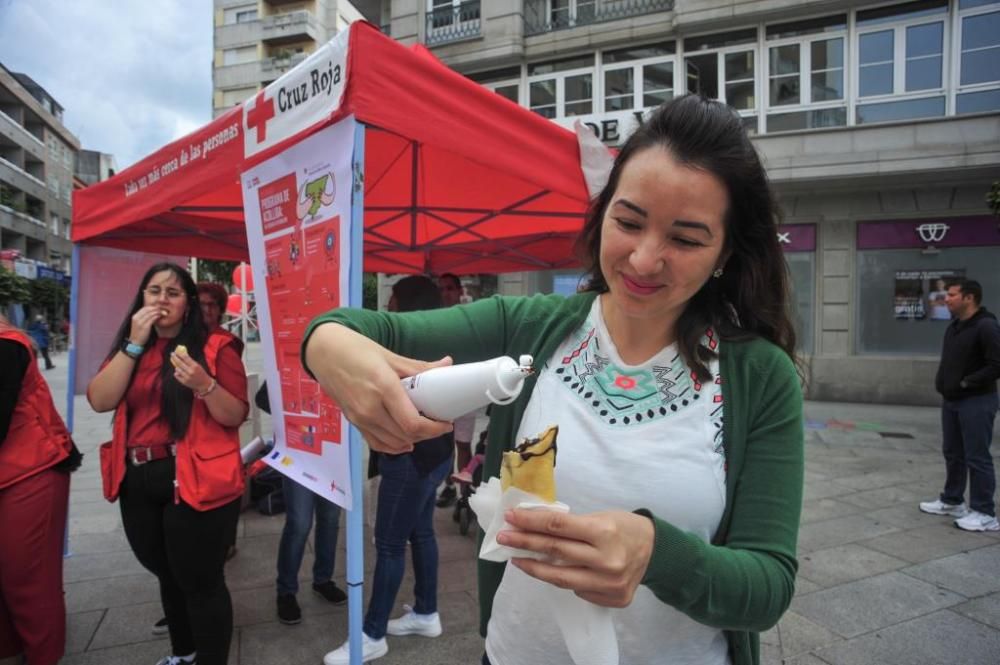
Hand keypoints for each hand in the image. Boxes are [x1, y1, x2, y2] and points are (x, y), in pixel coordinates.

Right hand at [128, 305, 163, 345]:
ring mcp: (140, 322)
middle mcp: (136, 318)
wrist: (135, 342)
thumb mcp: (139, 323)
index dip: (152, 307)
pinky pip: (152, 319)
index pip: (144, 308)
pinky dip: (157, 317)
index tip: (159, 308)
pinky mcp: (145, 327)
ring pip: (151, 313)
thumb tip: (153, 312)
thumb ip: (144, 317)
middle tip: (163, 310)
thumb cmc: (139, 333)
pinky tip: (160, 317)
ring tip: (163, 313)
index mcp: (135, 316)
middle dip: (156, 309)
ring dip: (158, 312)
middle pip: (148, 309)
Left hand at [171, 349, 212, 392]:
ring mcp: (187, 377)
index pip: (185, 358)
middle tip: (172, 354)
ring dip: (176, 366)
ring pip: (177, 369)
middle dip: (174, 357)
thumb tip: (182, 354)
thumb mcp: (198, 366)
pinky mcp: (184, 382)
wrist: (204, 384)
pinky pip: (176, 375)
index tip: (175, 352)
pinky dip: (177, 373)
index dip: (179, 354)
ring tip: (178, 366)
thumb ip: (190, 361)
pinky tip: (179, 372)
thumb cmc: (201, 373)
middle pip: (179, 363)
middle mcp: (190, 371)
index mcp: (195, 366)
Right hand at [305, 323, 453, 452]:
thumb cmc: (355, 349)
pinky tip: (405, 442)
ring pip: (393, 442)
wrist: (323, 352)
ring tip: (424, 429)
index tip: (445, 423)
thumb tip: (447, 364)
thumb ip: (419, 367)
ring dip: (412, 439)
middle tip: (438, 424)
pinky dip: (393, 446)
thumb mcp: (389, 356)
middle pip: (405, 435)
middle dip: (427, 433)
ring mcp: (360, 418)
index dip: (433, 429)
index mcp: (383, 388)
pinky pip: (376, 443)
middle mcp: (370, 408)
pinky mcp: (353, 422)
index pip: (412, 423)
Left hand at [498, 508, 654, 608]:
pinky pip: (578, 590)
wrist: (655, 550)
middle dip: (524, 543)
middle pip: (554, 552)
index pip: (557, 526)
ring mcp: (610, 583)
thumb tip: (532, 525)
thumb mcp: (599, 516)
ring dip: (534, 568)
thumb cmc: (623, 527)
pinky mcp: (613, 599)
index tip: (510, 518)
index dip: (530, 522)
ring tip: (518, 559)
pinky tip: (552, 572)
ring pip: (560, 578)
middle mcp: (606, 559)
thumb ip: (570, 525)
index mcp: (603, 532)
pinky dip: (563, 580)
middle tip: (504, 538)